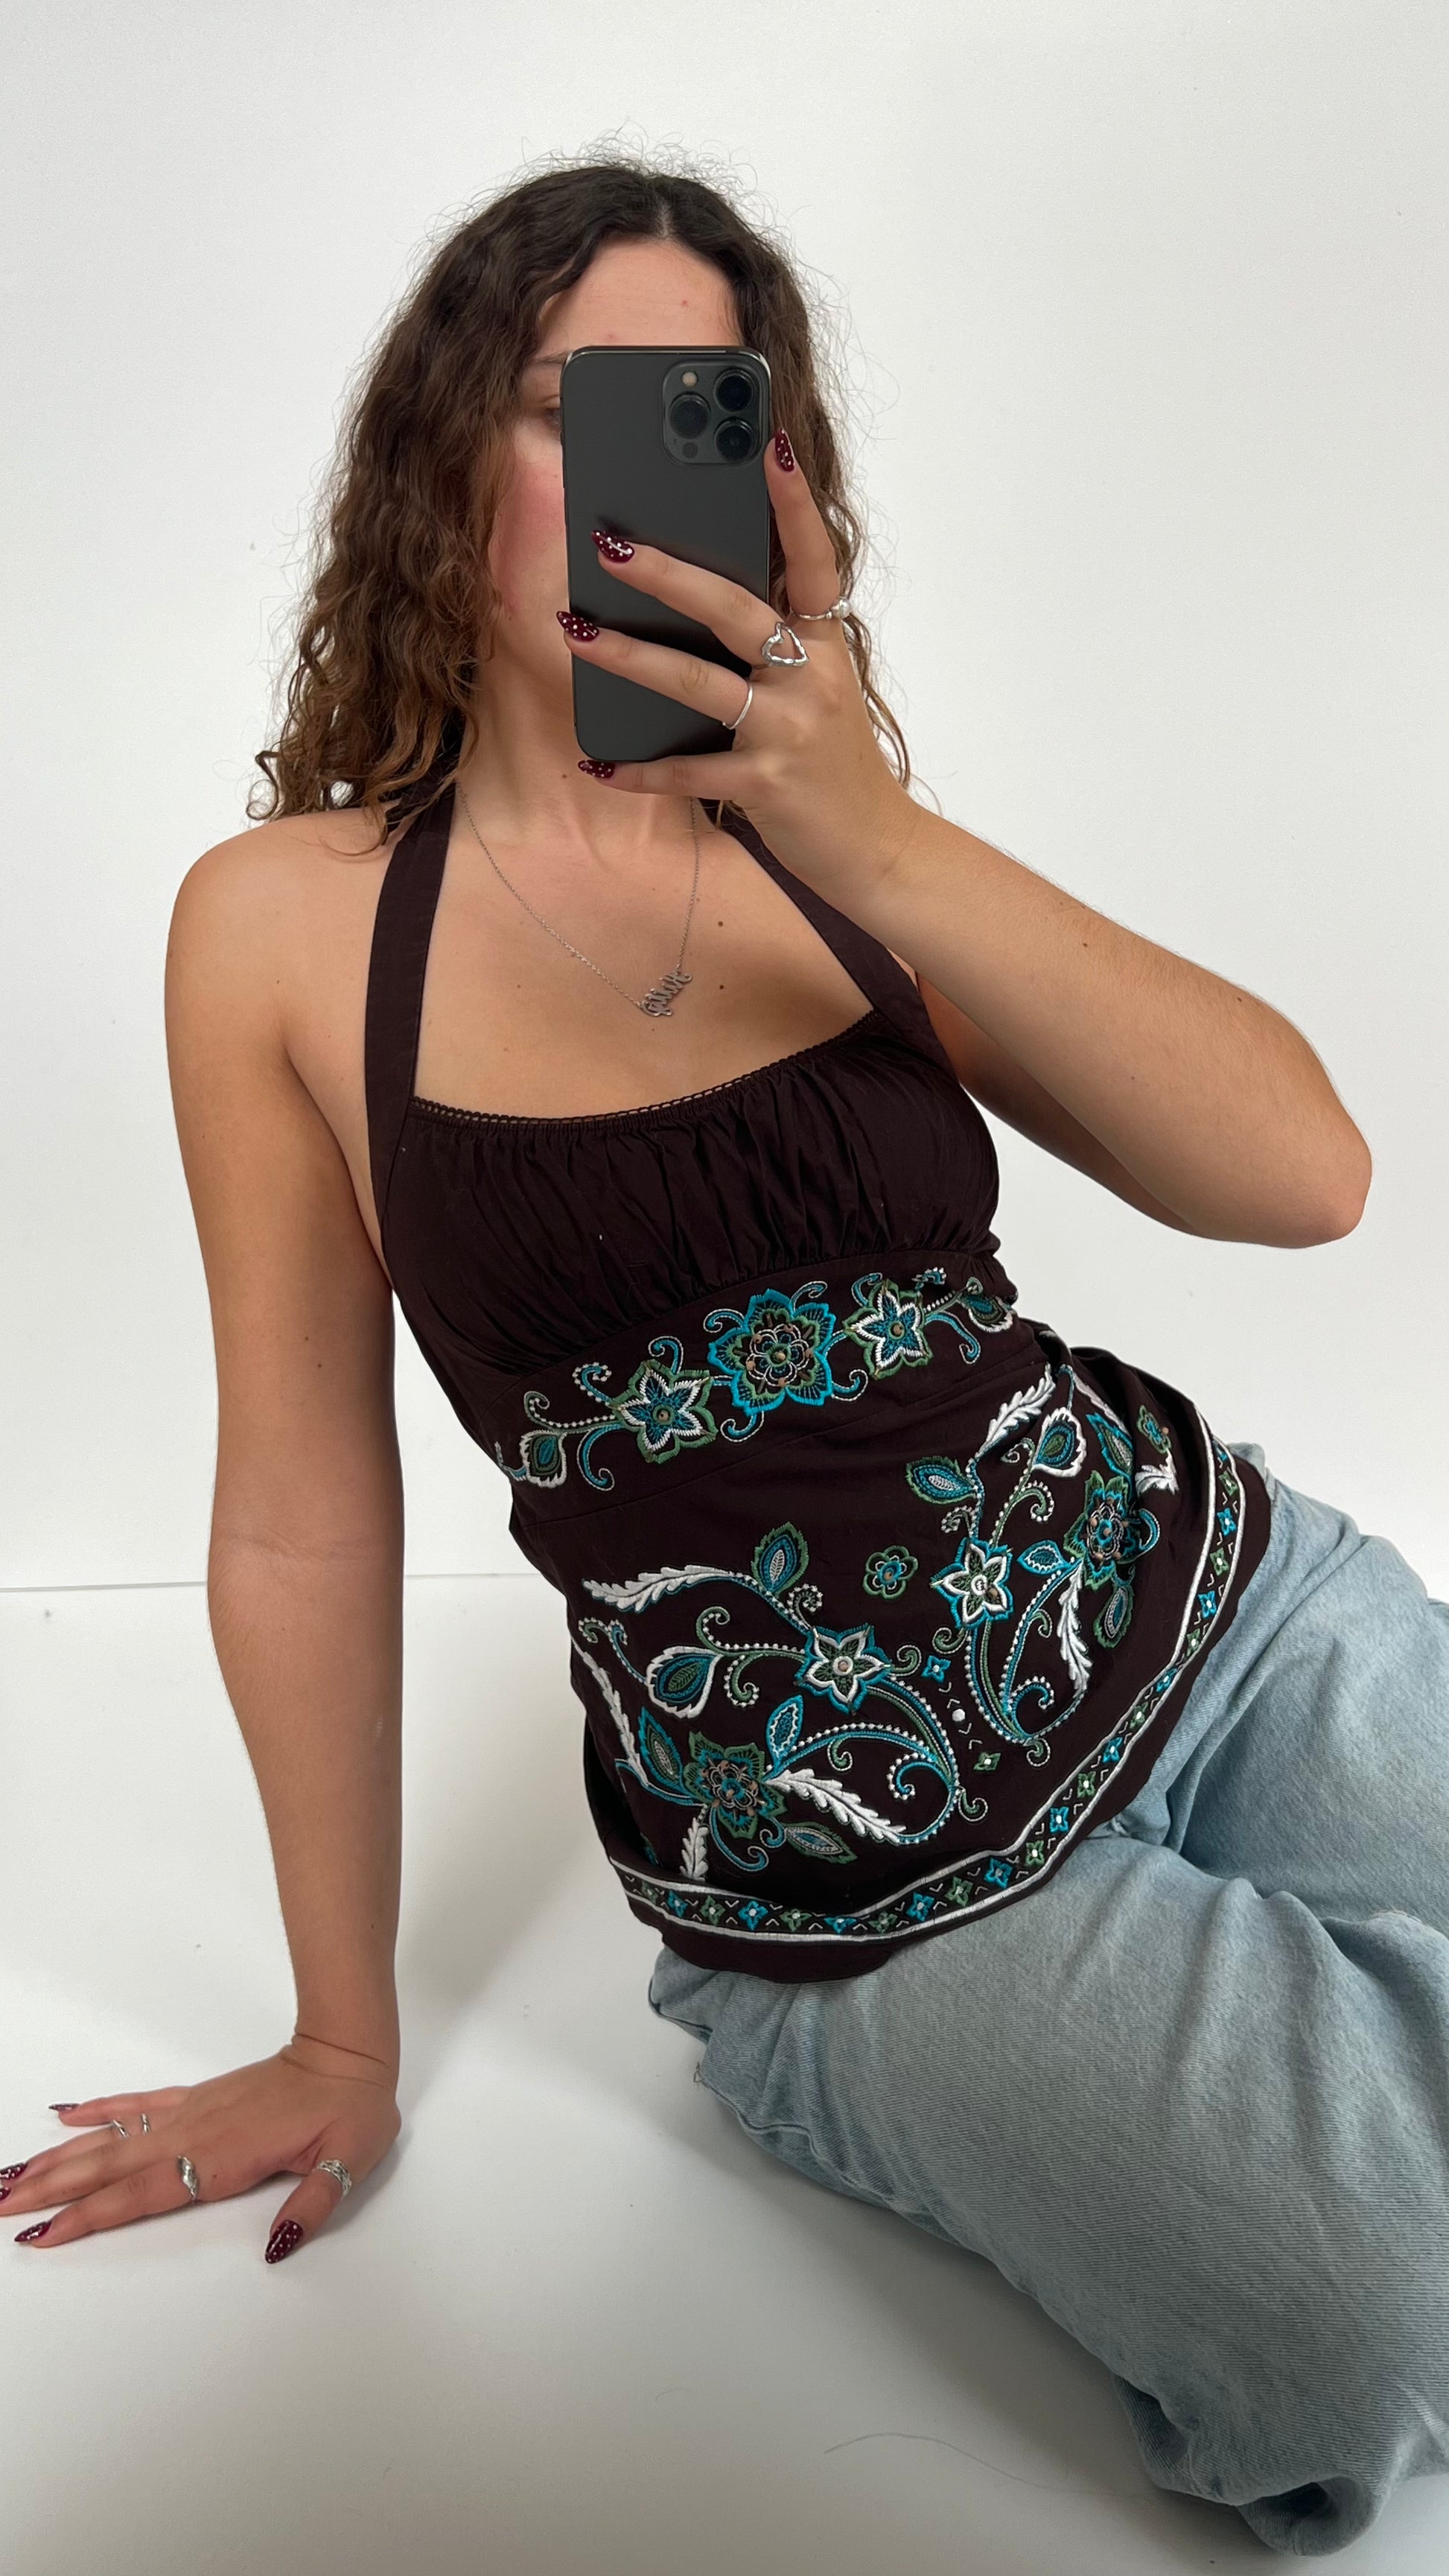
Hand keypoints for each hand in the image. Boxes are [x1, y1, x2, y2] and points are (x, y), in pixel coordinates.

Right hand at [2, 2035, 400, 2262]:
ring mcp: (191, 2112)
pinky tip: (66, 2114)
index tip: (46, 2233)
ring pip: (114, 2138)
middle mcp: (196, 2133)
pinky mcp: (196, 2097)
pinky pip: (138, 2102)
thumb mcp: (348, 2164)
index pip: (144, 2193)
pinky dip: (100, 2108)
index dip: (93, 2216)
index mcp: (225, 2158)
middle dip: (53, 2190)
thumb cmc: (351, 2110)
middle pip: (110, 2167)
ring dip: (62, 2157)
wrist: (348, 2051)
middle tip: (0, 2206)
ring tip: (14, 2174)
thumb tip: (278, 2248)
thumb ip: (312, 2208)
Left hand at [557, 427, 918, 904]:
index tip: (769, 442)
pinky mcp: (766, 785)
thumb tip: (691, 603)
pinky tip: (600, 765)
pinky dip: (641, 771)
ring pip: (698, 684)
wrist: (875, 849)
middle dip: (666, 574)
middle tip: (609, 543)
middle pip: (734, 610)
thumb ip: (774, 649)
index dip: (794, 502)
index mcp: (825, 645)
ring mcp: (789, 732)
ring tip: (577, 632)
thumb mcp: (817, 693)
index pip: (815, 559)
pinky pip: (689, 771)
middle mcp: (812, 678)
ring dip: (630, 657)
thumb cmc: (833, 765)